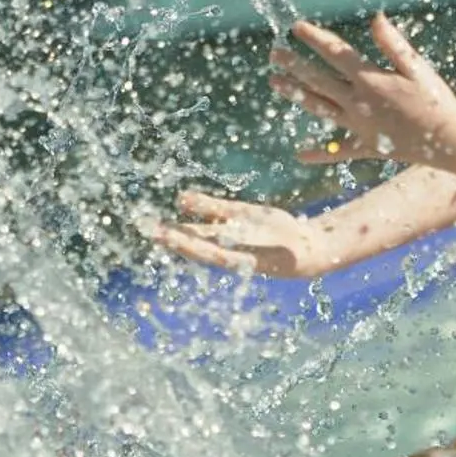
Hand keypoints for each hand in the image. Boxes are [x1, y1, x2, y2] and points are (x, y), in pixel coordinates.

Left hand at [153, 191, 340, 277]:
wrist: (304, 248)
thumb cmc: (295, 256)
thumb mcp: (287, 254)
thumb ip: (278, 250)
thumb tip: (272, 251)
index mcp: (238, 258)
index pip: (208, 253)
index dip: (188, 246)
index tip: (169, 241)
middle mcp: (229, 246)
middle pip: (196, 242)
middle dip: (174, 237)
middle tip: (151, 231)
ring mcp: (232, 231)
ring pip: (200, 227)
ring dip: (179, 224)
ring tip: (156, 221)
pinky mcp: (239, 217)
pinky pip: (216, 210)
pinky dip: (200, 204)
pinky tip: (183, 197)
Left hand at [271, 15, 455, 167]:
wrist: (449, 141)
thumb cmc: (436, 100)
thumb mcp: (417, 68)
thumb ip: (393, 44)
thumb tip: (375, 17)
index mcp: (371, 80)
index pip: (336, 54)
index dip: (315, 39)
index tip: (296, 27)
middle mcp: (358, 103)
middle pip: (318, 80)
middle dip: (294, 64)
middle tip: (274, 53)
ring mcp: (358, 126)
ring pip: (319, 108)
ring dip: (296, 95)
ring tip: (275, 83)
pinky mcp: (366, 146)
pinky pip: (338, 152)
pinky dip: (320, 154)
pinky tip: (300, 155)